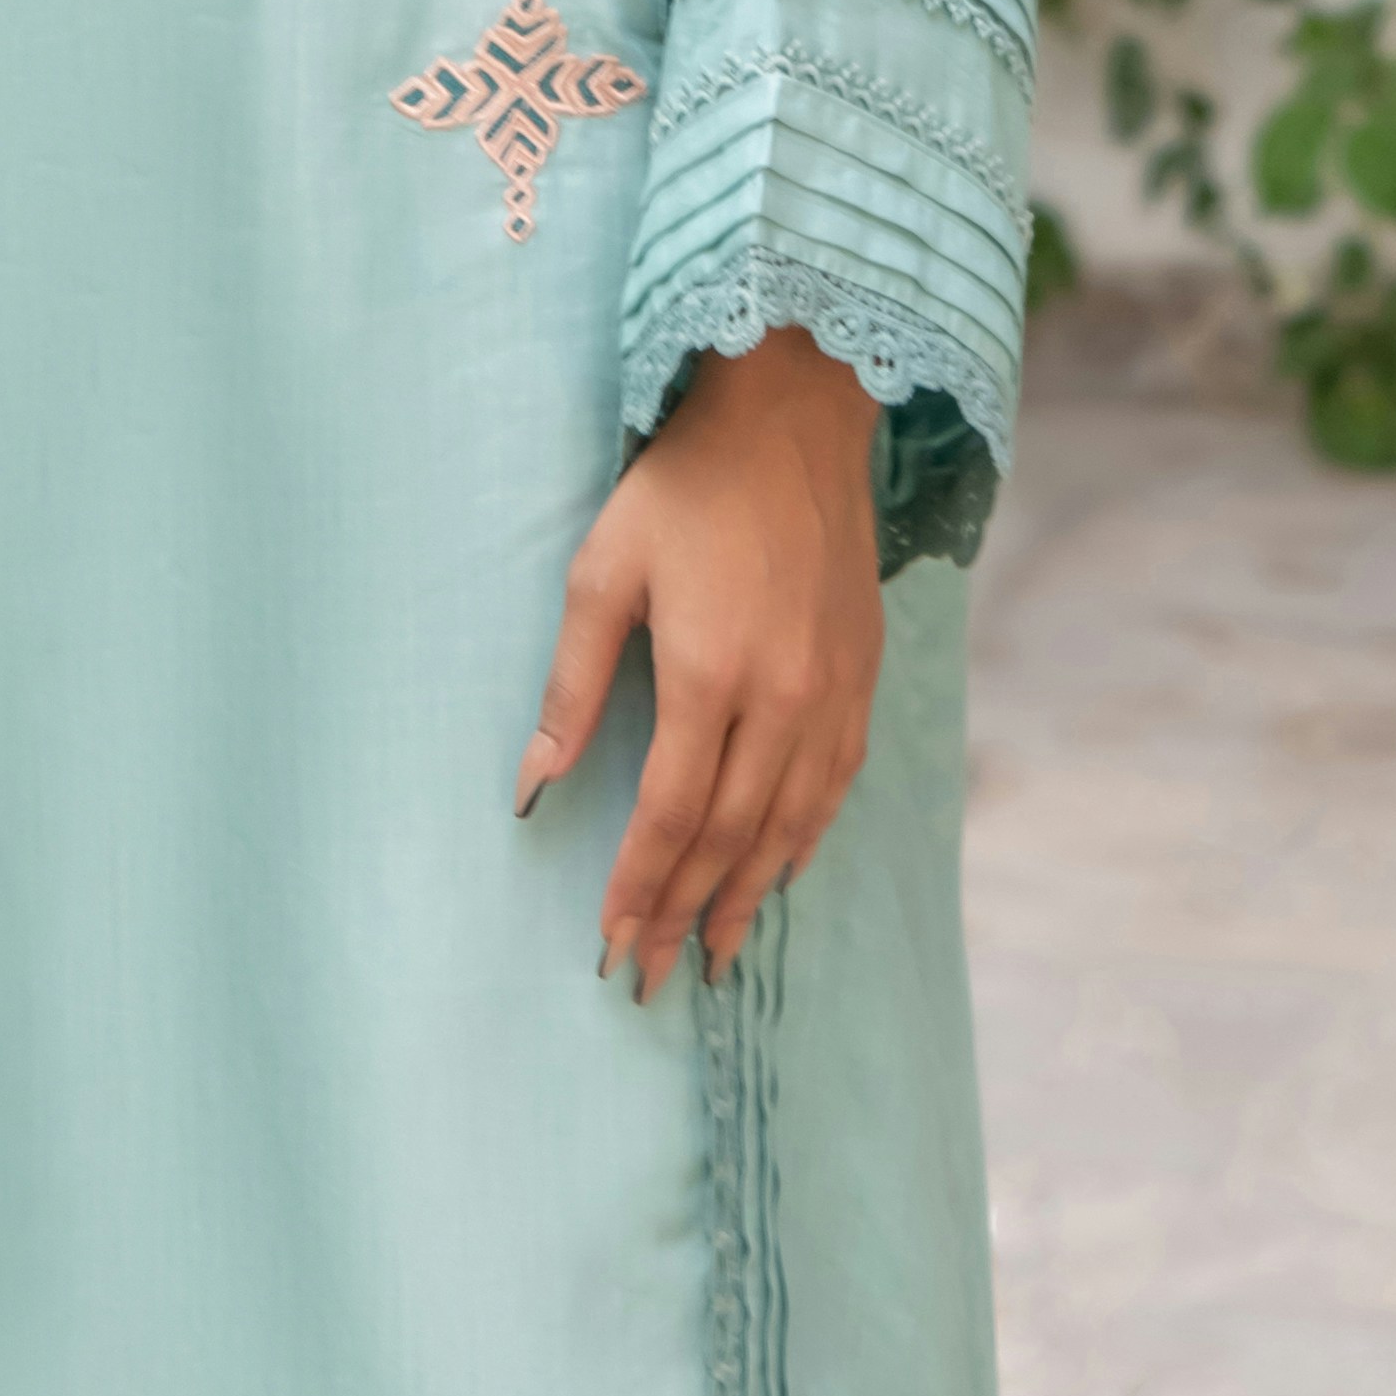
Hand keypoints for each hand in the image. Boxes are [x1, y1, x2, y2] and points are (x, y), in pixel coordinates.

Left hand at [520, 332, 882, 1001]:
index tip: (610, 941)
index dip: (639, 885)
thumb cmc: (683, 487)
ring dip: (749, 896)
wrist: (794, 418)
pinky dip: (803, 840)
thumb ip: (572, 686)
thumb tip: (532, 789)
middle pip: (732, 837)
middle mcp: (785, 695)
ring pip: (793, 824)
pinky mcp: (863, 674)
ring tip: (714, 953)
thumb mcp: (603, 572)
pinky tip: (778, 871)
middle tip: (652, 977)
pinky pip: (836, 784)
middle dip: (686, 913)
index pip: (671, 813)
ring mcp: (835, 689)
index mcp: (711, 672)